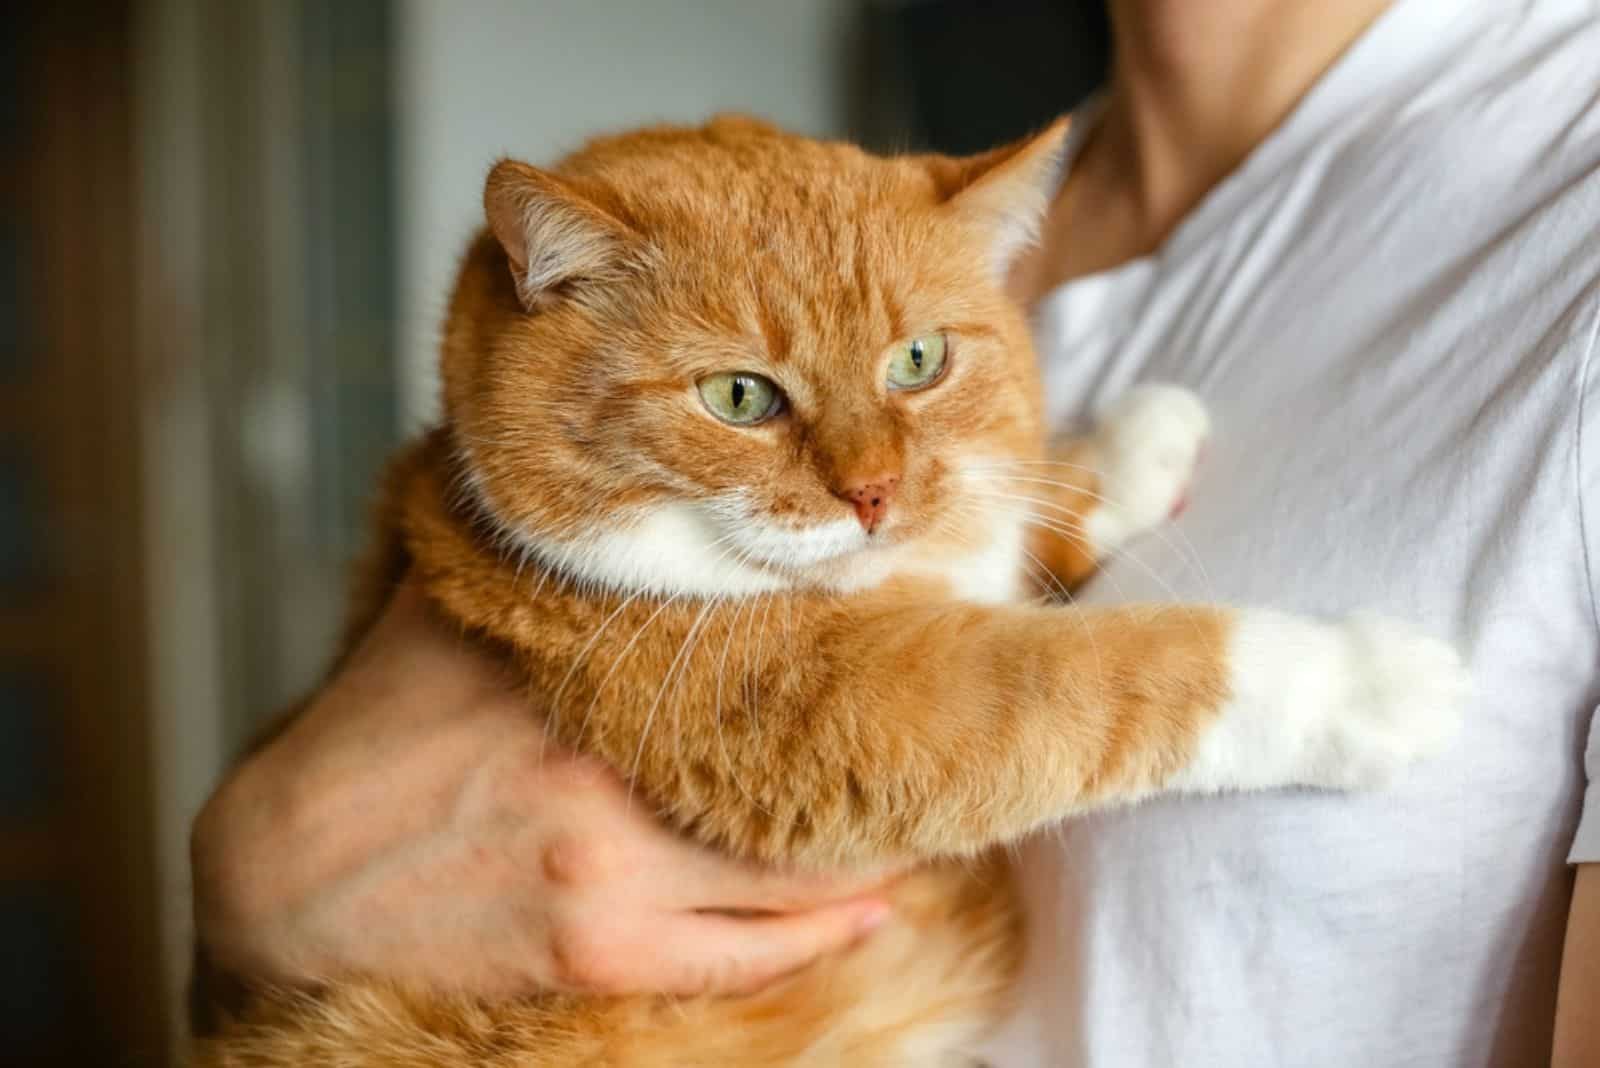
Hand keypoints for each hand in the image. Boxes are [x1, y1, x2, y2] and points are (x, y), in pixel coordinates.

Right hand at [191, 583, 893, 998]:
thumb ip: (539, 558)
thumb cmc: (379, 727)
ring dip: (872, 846)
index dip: (846, 650)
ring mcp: (610, 874)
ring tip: (930, 813)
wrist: (292, 867)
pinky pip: (745, 955)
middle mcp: (606, 774)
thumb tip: (594, 473)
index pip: (753, 661)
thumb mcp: (449, 613)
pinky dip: (822, 933)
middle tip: (948, 731)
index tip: (912, 635)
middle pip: (792, 766)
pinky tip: (875, 907)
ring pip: (788, 869)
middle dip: (875, 753)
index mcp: (581, 680)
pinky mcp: (600, 954)